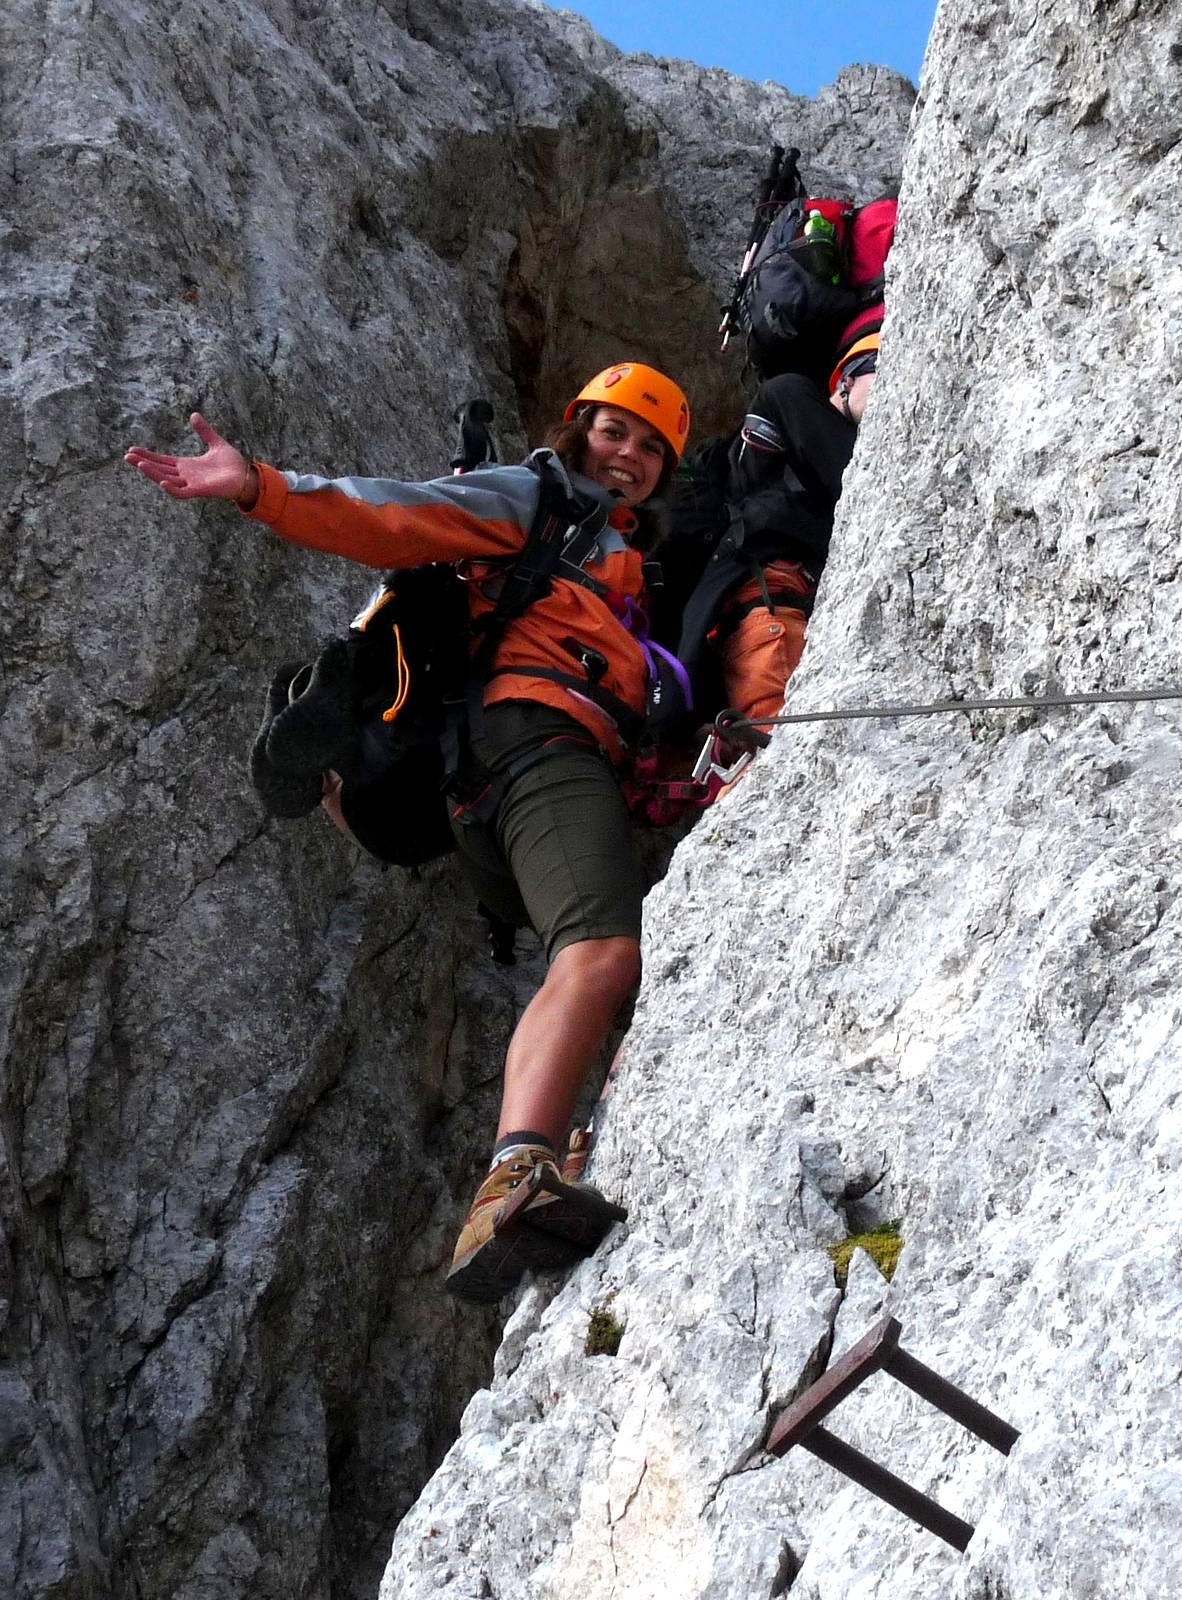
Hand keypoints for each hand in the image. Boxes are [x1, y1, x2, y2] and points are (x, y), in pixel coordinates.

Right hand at [125, 413, 254, 502]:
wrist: (247, 477)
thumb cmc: (232, 464)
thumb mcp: (216, 443)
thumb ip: (204, 431)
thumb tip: (194, 415)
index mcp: (187, 465)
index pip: (162, 461)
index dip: (148, 456)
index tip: (133, 450)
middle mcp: (186, 476)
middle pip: (159, 469)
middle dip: (143, 464)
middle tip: (127, 456)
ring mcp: (191, 484)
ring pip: (166, 479)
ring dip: (152, 473)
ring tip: (138, 464)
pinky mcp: (199, 491)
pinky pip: (181, 492)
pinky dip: (171, 488)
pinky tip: (161, 481)